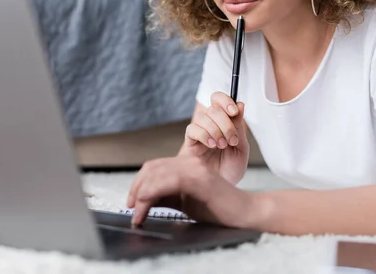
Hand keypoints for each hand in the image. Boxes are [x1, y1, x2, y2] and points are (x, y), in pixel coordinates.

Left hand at [126, 155, 257, 226]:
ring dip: (141, 194)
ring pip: (157, 173)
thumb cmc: (218, 209)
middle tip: (131, 209)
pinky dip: (153, 193)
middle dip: (136, 188)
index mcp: (185, 165)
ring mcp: (195, 168)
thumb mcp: (184, 202)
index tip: (131, 202)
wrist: (245, 214)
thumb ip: (165, 197)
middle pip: (152, 168)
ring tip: (137, 213)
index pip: (153, 167)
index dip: (138, 183)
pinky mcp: (201, 178)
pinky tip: (146, 205)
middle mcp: (189, 161)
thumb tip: (141, 201)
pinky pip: (170, 181)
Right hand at [180, 92, 249, 184]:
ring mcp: (199, 132)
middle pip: (212, 107)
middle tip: (231, 140)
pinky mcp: (190, 142)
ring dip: (215, 130)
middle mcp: (211, 124)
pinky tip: (211, 145)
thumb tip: (240, 104)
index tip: (234, 112)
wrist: (221, 189)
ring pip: (202, 117)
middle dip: (225, 122)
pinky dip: (203, 135)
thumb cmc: (231, 170)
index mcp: (224, 122)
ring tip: (221, 145)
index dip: (225, 100)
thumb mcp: (241, 147)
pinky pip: (192, 129)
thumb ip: (239, 127)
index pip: (219, 99)